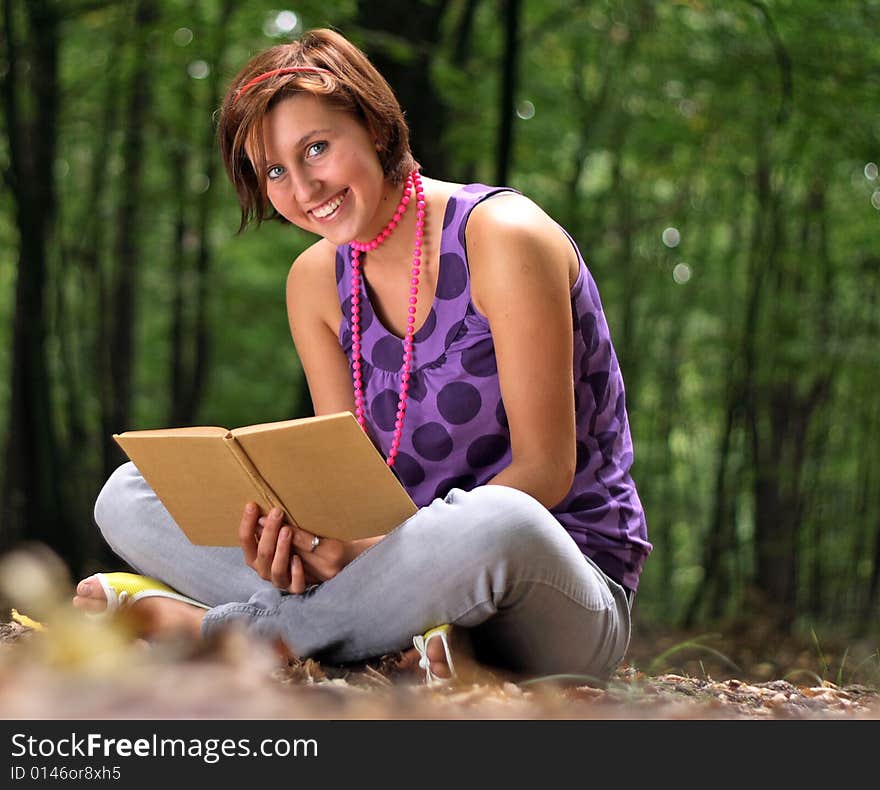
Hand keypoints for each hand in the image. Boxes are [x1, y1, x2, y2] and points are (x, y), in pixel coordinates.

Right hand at [239, 503, 358, 592]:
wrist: (324, 563)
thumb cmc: (297, 544)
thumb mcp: (285, 532)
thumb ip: (273, 526)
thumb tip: (264, 510)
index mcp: (257, 556)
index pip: (246, 540)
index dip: (247, 523)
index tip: (252, 505)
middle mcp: (265, 570)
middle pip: (262, 553)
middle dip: (268, 532)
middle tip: (277, 512)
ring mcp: (281, 581)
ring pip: (276, 569)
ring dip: (281, 549)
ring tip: (288, 531)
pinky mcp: (297, 588)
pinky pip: (295, 585)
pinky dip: (296, 572)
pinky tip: (298, 559)